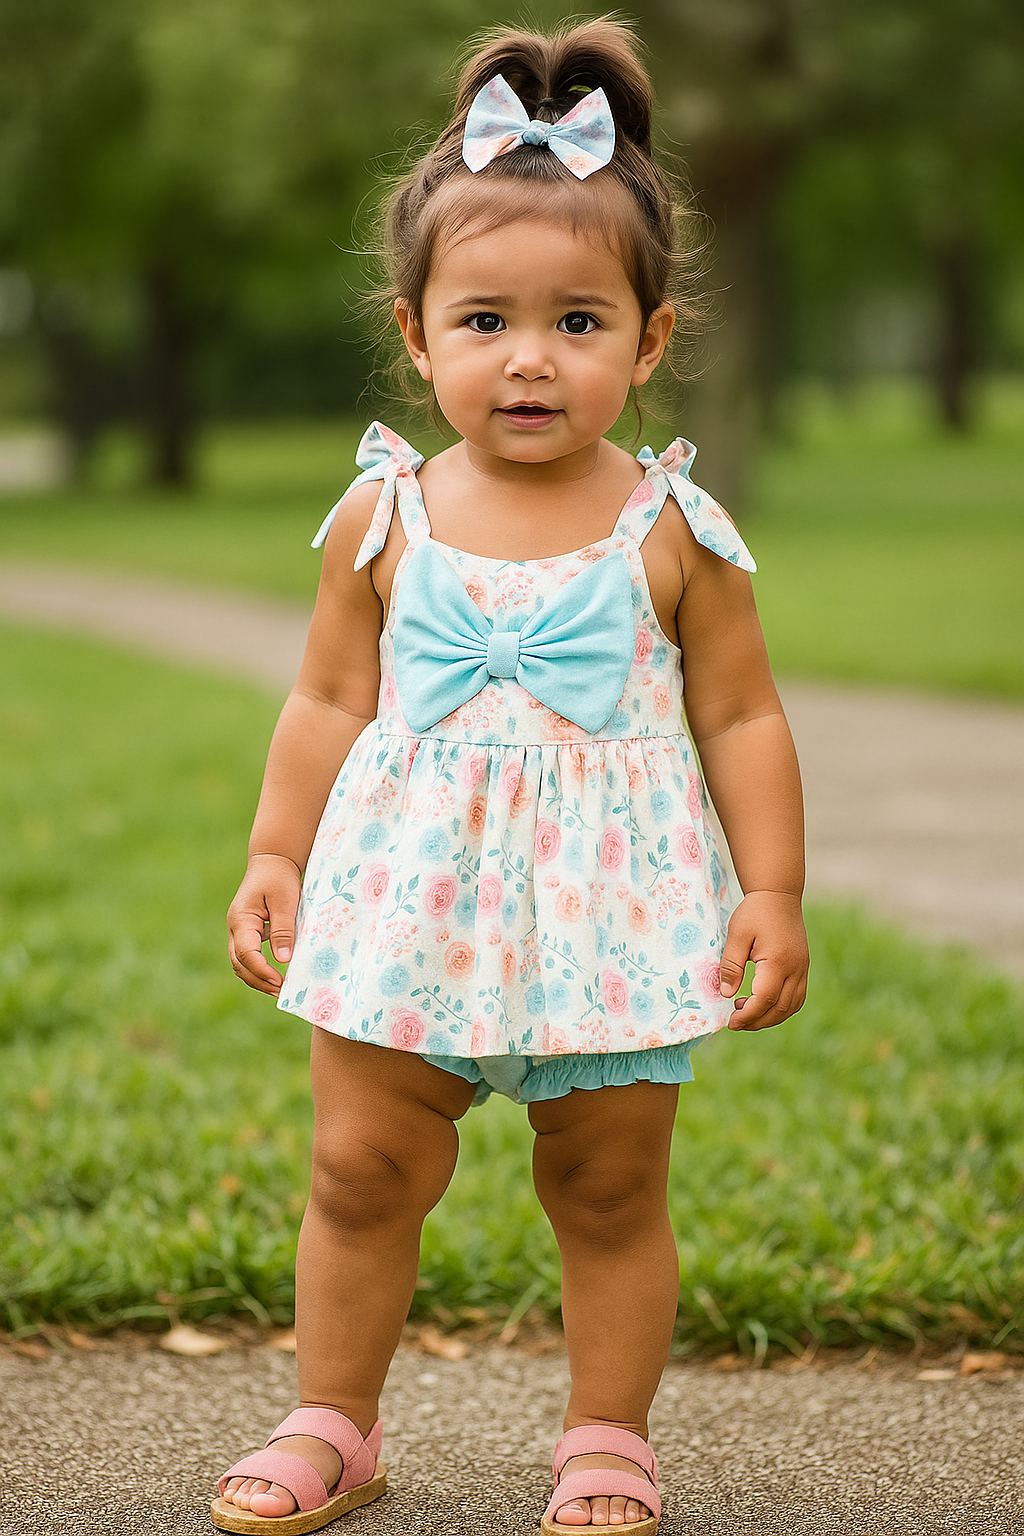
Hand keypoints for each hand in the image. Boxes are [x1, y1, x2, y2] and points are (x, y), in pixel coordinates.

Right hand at [227, 853, 301, 995]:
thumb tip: (283, 959)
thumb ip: (283, 929)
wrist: (272, 861)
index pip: (246, 953)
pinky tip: (276, 976)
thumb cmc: (279, 877)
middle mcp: (235, 928)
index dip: (261, 970)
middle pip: (239, 963)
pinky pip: (248, 956)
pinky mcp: (247, 932)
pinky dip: (259, 968)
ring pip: (241, 963)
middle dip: (258, 980)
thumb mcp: (285, 901)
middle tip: (281, 992)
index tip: (279, 981)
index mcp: (241, 919)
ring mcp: (238, 931)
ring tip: (279, 989)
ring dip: (257, 978)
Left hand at [719, 890, 807, 1030]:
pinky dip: (781, 1008)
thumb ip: (731, 965)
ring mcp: (802, 969)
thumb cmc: (755, 912)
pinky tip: (762, 1003)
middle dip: (757, 1021)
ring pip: (791, 1006)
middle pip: (780, 1008)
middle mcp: (795, 968)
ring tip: (745, 1011)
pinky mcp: (803, 968)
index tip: (731, 1022)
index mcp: (778, 961)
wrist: (779, 895)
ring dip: (770, 1017)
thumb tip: (726, 994)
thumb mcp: (737, 935)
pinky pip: (797, 997)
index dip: (748, 1015)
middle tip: (735, 1022)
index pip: (765, 999)